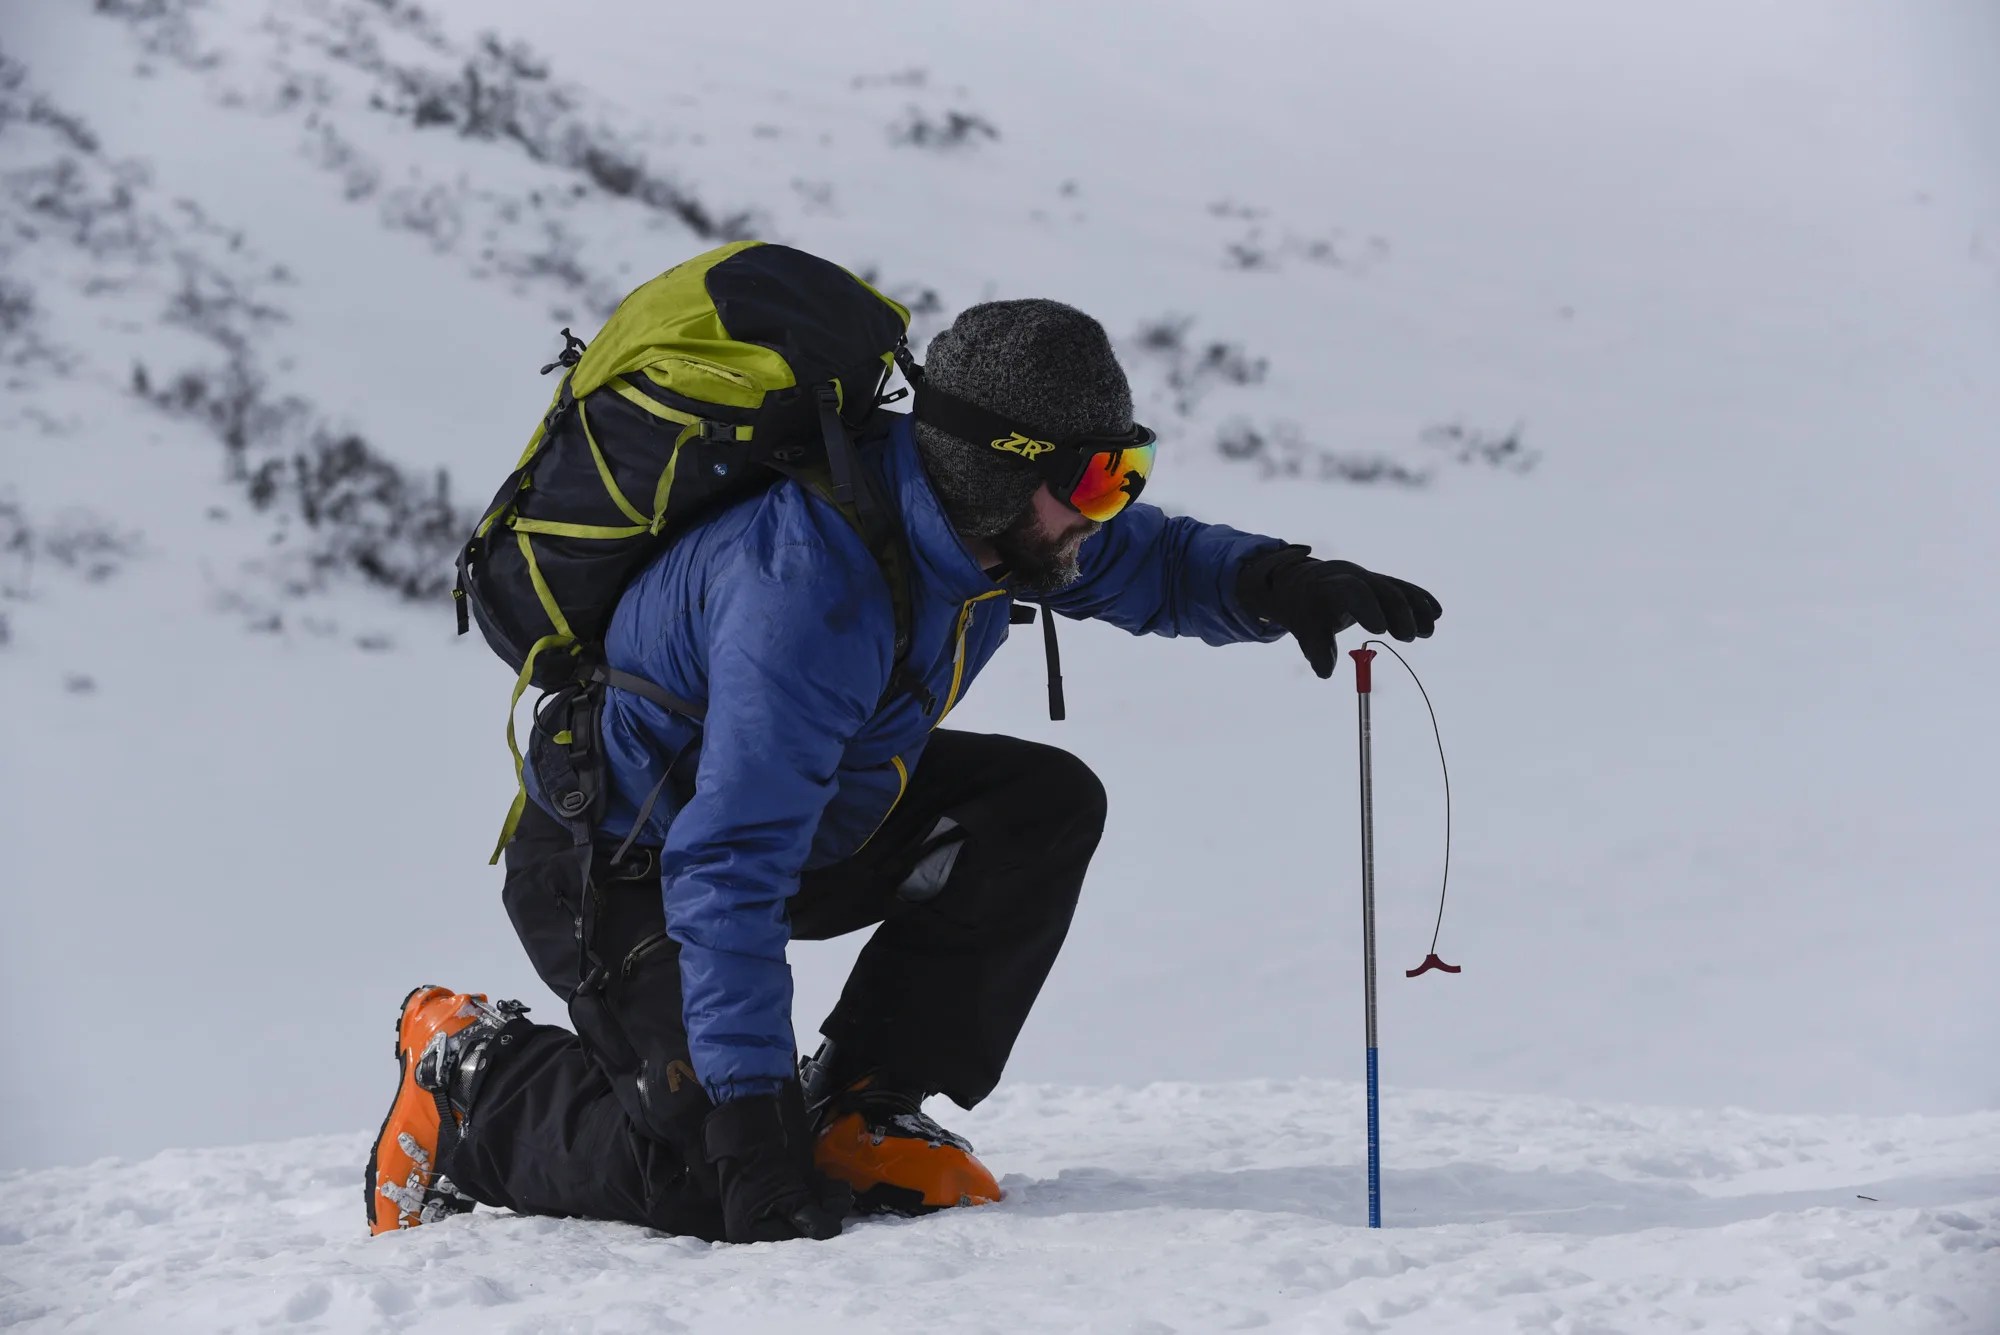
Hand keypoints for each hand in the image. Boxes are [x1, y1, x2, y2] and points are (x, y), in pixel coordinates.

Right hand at [703, 1083, 851, 1242]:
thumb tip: (832, 1233)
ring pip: (804, 1208)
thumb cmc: (764, 1168)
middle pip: (798, 1224)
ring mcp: (768, 1202)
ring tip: (840, 1189)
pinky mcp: (779, 1185)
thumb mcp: (788, 1197)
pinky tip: (831, 1183)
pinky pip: (801, 1195)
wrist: (751, 1129)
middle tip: (844, 1199)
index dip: (816, 1229)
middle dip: (824, 1211)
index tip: (836, 1219)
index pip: (790, 1240)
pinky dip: (818, 1190)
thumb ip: (810, 1218)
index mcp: (750, 1231)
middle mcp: (757, 1222)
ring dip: (826, 1199)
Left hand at [1237, 544, 1440, 676]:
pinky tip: (1436, 613)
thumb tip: (1325, 673)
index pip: (1353, 591)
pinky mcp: (1382, 583)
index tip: (1381, 630)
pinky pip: (1405, 588)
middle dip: (1399, 612)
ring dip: (1416, 608)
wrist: (1305, 583)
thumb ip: (1316, 650)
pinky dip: (1420, 600)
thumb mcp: (1305, 630)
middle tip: (1409, 638)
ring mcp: (1370, 578)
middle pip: (1382, 588)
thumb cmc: (1306, 611)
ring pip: (1398, 587)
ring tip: (1428, 632)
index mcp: (1330, 586)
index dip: (1369, 608)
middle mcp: (1353, 576)